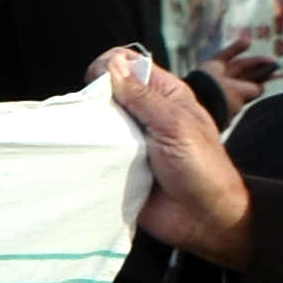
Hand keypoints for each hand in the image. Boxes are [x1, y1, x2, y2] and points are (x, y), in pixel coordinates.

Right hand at [105, 48, 251, 267]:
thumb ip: (143, 96)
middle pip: (108, 93)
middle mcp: (144, 114)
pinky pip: (96, 153)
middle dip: (94, 97)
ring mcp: (129, 141)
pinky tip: (80, 154)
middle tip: (91, 113)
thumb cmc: (200, 166)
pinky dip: (87, 152)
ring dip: (88, 127)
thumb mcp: (174, 124)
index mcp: (164, 95)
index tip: (96, 79)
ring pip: (98, 123)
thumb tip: (112, 63)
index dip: (109, 65)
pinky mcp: (118, 166)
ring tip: (85, 135)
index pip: (129, 65)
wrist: (202, 219)